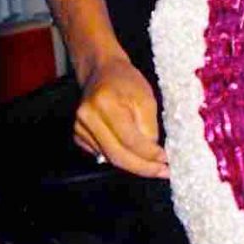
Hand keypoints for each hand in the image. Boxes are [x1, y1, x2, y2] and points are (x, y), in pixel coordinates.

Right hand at [71, 53, 167, 178]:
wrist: (102, 71)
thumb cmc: (126, 81)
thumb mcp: (147, 99)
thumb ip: (149, 128)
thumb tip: (152, 155)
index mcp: (105, 103)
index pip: (129, 140)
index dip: (149, 155)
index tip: (165, 162)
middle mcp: (87, 117)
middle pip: (117, 155)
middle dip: (142, 167)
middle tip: (161, 172)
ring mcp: (79, 128)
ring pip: (110, 158)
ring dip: (133, 164)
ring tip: (151, 164)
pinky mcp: (78, 135)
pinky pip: (102, 155)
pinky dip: (119, 157)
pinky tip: (131, 151)